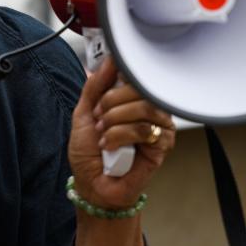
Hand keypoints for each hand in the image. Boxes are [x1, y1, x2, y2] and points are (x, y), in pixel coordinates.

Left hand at [68, 57, 175, 209]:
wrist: (92, 184)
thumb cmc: (89, 152)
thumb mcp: (83, 113)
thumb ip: (95, 86)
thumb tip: (110, 60)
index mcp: (130, 98)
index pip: (133, 74)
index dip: (114, 81)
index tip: (99, 95)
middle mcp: (147, 108)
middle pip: (139, 87)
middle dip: (111, 103)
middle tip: (99, 118)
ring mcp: (157, 126)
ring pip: (143, 107)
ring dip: (114, 121)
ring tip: (104, 135)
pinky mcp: (162, 145)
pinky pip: (145, 129)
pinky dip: (121, 136)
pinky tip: (112, 146)